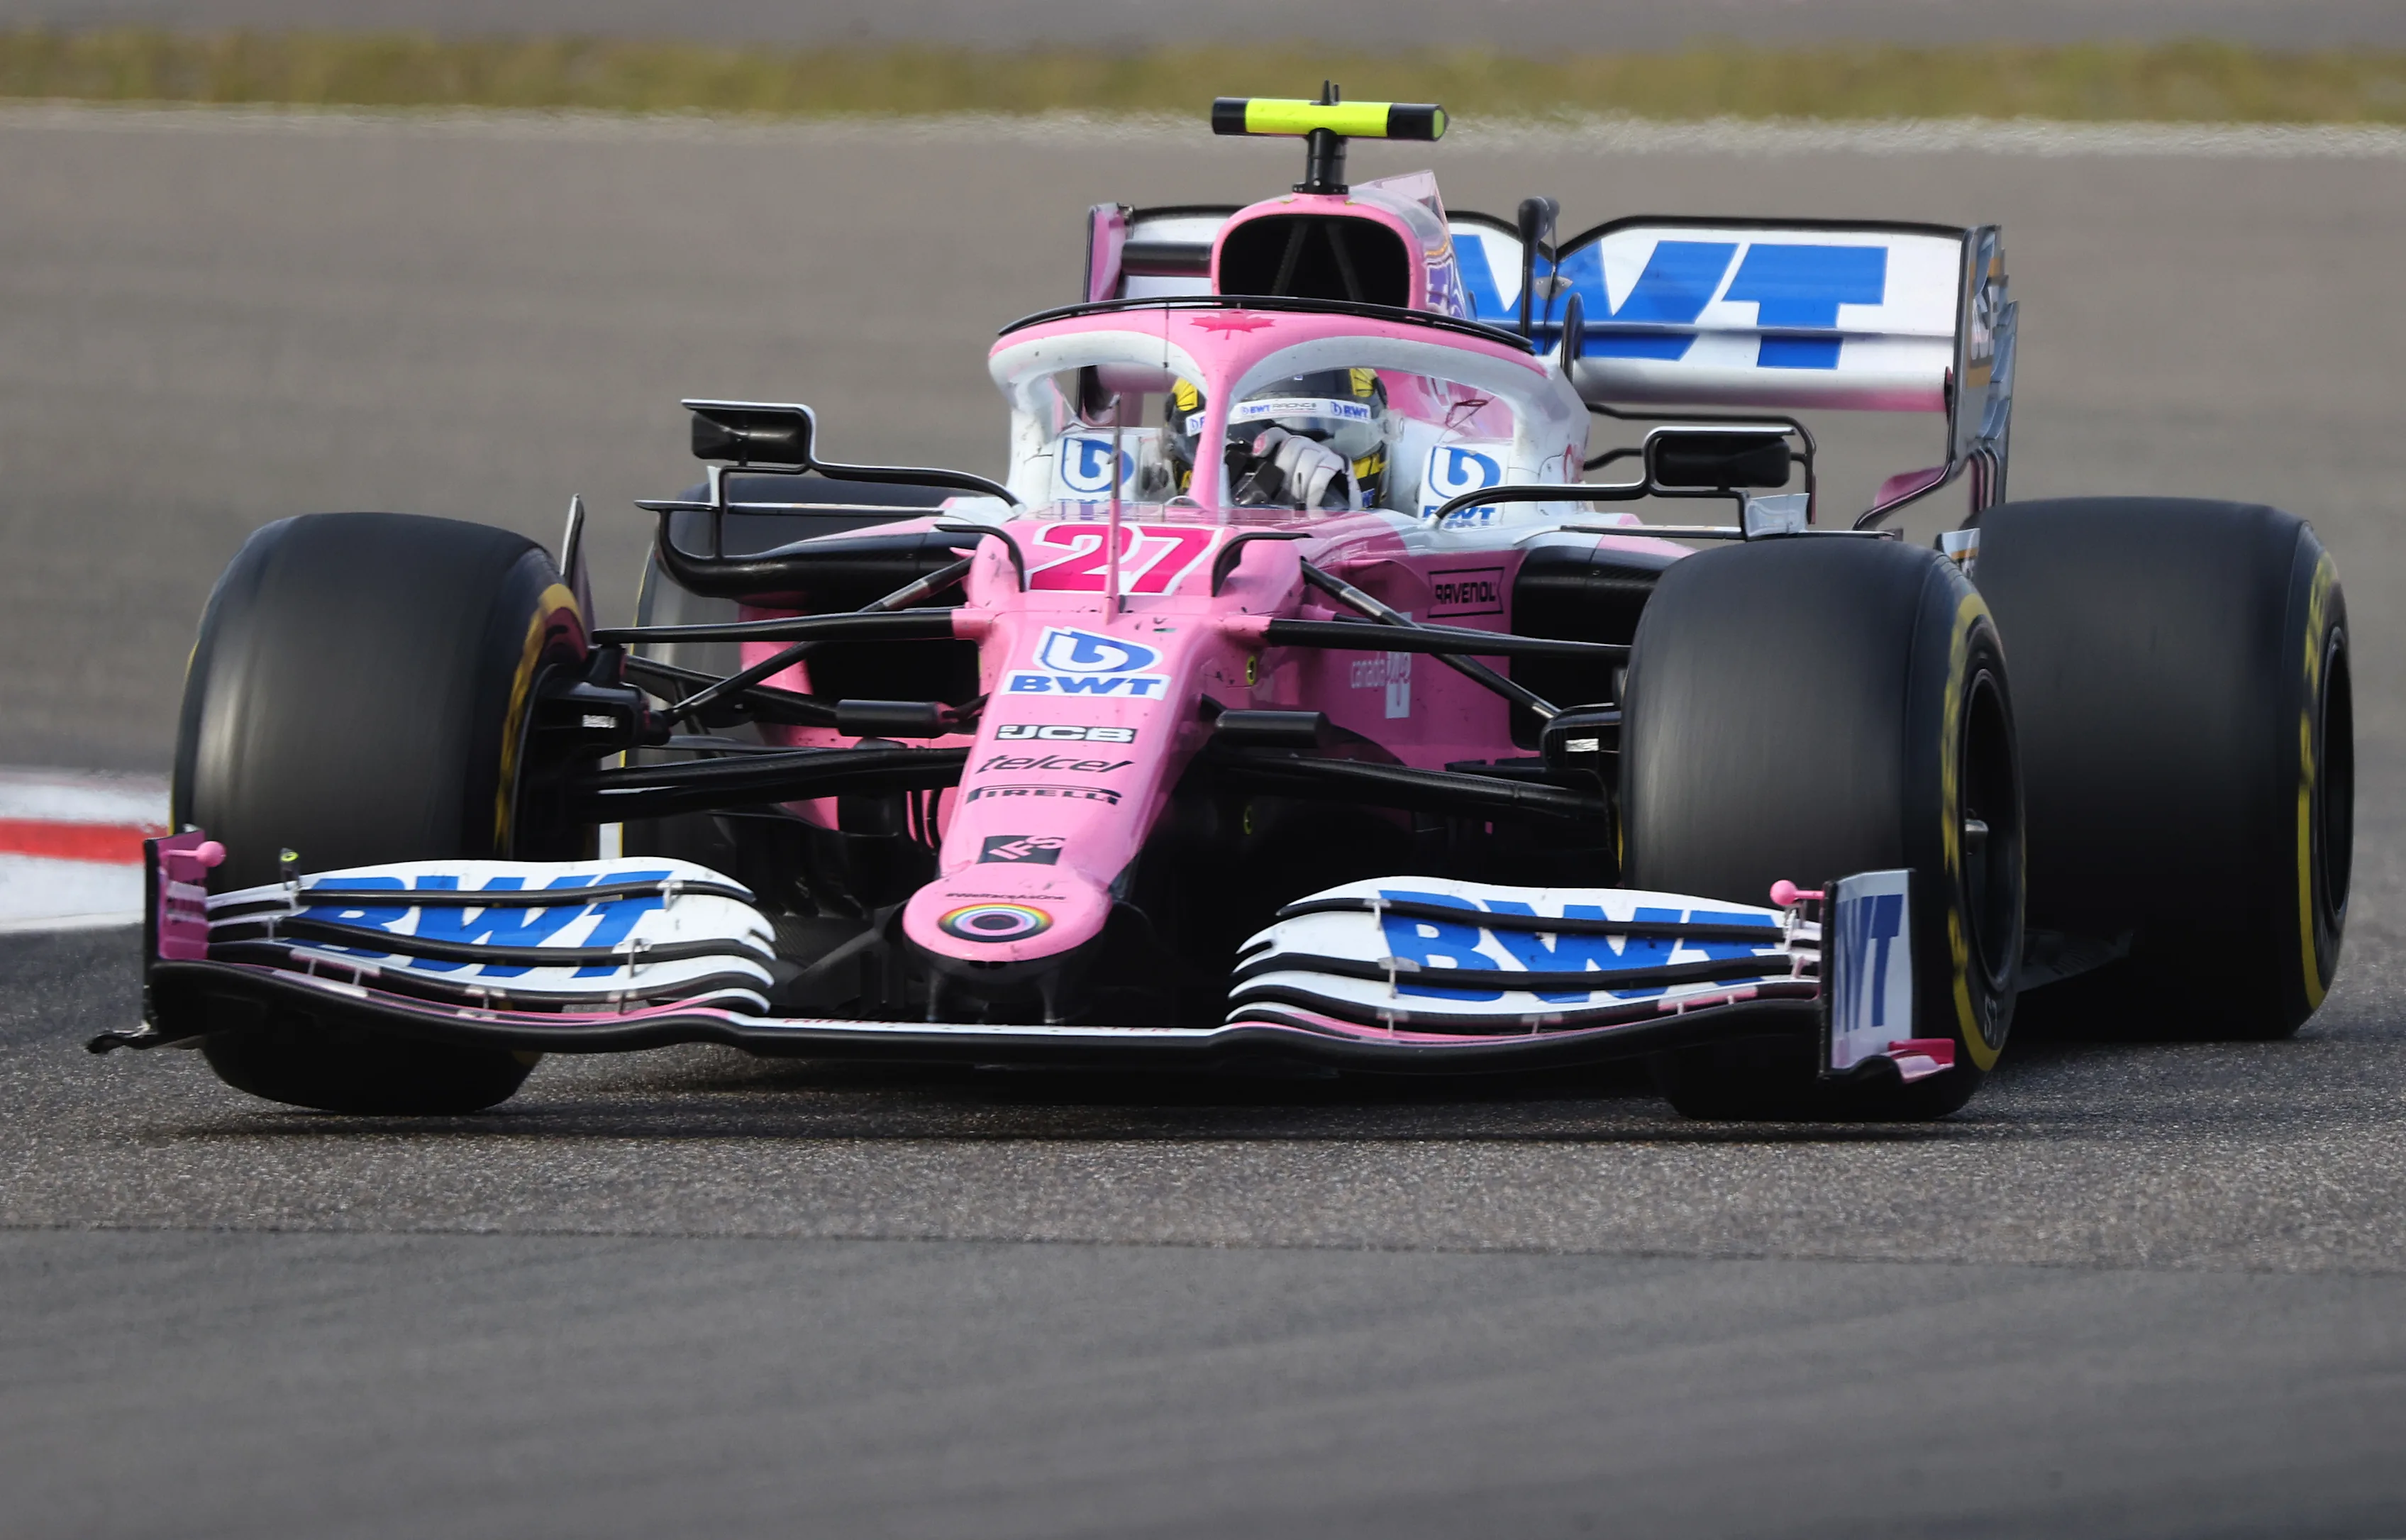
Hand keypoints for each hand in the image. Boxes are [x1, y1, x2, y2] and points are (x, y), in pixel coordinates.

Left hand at [1230, 427, 1354, 508]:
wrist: (1342, 516)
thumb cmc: (1312, 506)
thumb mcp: (1288, 498)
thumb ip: (1274, 490)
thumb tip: (1257, 494)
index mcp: (1292, 453)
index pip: (1279, 435)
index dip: (1268, 440)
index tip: (1259, 454)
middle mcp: (1308, 447)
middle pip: (1292, 445)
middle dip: (1285, 472)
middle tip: (1285, 498)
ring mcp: (1325, 453)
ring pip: (1308, 456)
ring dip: (1301, 483)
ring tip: (1300, 505)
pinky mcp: (1341, 462)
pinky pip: (1325, 468)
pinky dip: (1315, 488)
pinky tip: (1312, 504)